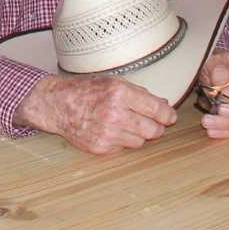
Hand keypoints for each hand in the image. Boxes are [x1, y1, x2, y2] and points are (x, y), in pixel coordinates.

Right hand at [24, 74, 174, 154]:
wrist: (57, 105)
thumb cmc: (85, 90)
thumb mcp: (112, 81)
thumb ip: (139, 93)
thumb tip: (163, 104)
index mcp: (119, 93)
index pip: (156, 109)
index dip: (167, 114)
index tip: (170, 116)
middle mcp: (114, 114)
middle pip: (153, 130)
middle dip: (156, 127)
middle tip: (153, 122)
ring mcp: (107, 133)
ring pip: (140, 141)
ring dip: (139, 134)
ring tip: (127, 124)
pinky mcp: (100, 148)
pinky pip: (124, 147)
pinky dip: (122, 140)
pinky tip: (112, 130)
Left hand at [195, 50, 228, 137]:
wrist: (216, 69)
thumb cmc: (217, 63)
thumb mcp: (215, 60)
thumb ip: (218, 70)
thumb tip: (220, 87)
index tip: (219, 96)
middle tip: (219, 110)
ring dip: (227, 124)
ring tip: (206, 121)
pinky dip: (225, 132)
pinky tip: (212, 130)